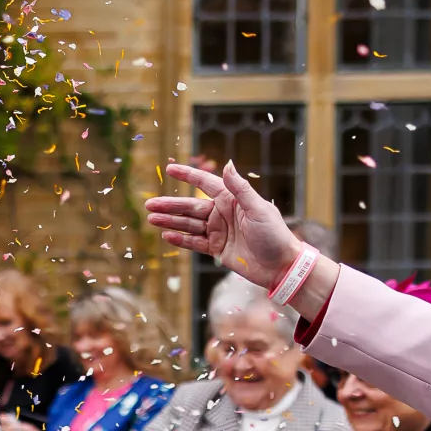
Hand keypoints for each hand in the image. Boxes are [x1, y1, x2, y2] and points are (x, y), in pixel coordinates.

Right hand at [146, 161, 308, 289]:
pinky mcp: (216, 249)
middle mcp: (222, 213)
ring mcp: (218, 231)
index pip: (205, 184)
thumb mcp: (258, 209)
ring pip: (189, 225)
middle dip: (170, 205)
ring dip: (170, 222)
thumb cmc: (275, 234)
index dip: (188, 176)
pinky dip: (180, 240)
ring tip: (152, 219)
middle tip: (149, 204)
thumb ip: (241, 188)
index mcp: (232, 200)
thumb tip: (227, 164)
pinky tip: (166, 236)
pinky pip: (194, 243)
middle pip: (190, 207)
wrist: (281, 266)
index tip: (170, 169)